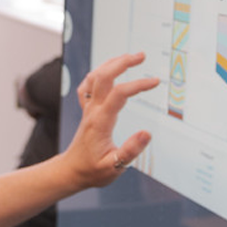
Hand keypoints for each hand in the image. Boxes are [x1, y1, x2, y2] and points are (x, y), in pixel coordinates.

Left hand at [63, 52, 158, 189]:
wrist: (71, 171)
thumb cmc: (92, 171)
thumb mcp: (113, 167)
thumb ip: (130, 151)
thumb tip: (147, 133)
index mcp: (100, 122)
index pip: (119, 95)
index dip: (137, 85)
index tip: (155, 82)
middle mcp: (92, 111)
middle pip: (103, 77)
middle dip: (122, 63)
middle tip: (141, 55)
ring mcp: (87, 109)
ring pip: (94, 78)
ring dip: (111, 64)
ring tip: (129, 57)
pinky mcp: (86, 111)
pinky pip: (87, 86)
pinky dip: (97, 75)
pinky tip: (106, 71)